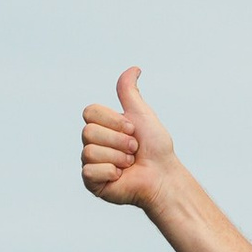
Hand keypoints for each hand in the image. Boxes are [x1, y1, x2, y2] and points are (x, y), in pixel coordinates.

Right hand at [80, 64, 177, 211]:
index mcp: (100, 125)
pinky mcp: (92, 183)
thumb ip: (130, 91)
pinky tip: (121, 177)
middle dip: (118, 140)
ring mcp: (91, 163)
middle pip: (88, 132)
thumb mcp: (141, 113)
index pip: (90, 112)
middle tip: (134, 149)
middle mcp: (92, 143)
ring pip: (90, 151)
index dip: (113, 120)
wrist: (163, 176)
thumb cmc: (155, 147)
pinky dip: (110, 172)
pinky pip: (89, 172)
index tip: (132, 129)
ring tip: (130, 163)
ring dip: (118, 157)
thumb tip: (135, 68)